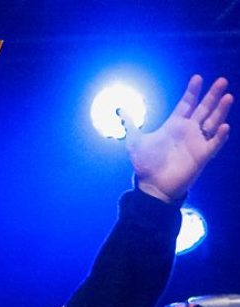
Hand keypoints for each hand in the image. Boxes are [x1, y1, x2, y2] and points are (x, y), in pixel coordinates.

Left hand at [120, 75, 231, 201]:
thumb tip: (120, 109)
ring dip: (221, 110)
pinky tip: (224, 127)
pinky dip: (220, 136)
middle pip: (204, 109)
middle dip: (212, 95)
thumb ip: (131, 124)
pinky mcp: (202, 156)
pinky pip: (214, 144)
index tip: (197, 78)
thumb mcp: (135, 142)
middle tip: (221, 81)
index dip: (192, 91)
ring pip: (213, 122)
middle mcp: (188, 131)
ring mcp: (196, 142)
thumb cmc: (145, 164)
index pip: (186, 103)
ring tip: (228, 97)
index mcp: (174, 125)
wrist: (151, 186)